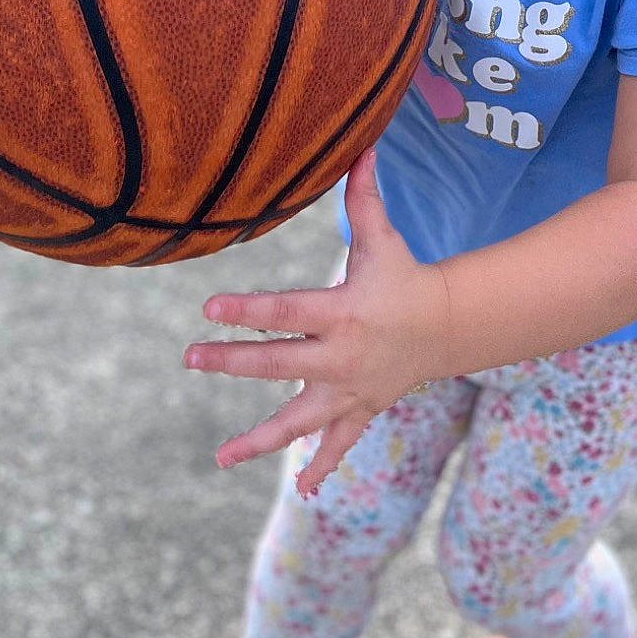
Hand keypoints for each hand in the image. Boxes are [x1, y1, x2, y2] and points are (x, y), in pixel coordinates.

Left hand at [183, 147, 450, 494]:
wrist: (446, 324)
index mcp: (342, 313)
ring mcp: (349, 390)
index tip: (210, 309)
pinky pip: (339, 444)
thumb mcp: (381, 238)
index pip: (287, 312)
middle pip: (279, 365)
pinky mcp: (359, 411)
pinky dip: (324, 467)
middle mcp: (342, 358)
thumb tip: (362, 146)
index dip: (248, 311)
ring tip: (222, 457)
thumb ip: (364, 198)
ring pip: (300, 422)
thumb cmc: (402, 274)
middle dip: (232, 362)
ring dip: (260, 440)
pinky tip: (304, 491)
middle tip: (191, 358)